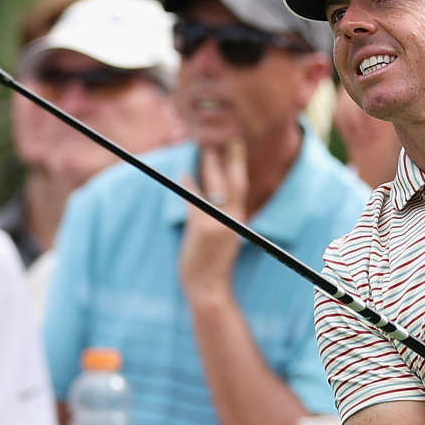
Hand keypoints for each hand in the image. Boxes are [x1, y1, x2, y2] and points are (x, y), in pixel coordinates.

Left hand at [178, 141, 246, 301]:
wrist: (210, 289)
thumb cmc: (213, 265)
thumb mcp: (223, 239)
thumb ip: (221, 219)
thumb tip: (211, 201)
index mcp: (238, 219)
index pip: (240, 185)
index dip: (237, 163)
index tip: (234, 143)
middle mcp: (232, 218)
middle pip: (233, 180)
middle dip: (228, 156)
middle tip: (222, 136)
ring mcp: (218, 223)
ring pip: (216, 186)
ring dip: (210, 165)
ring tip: (206, 146)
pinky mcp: (202, 229)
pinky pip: (195, 201)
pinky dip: (189, 185)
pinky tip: (183, 173)